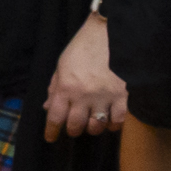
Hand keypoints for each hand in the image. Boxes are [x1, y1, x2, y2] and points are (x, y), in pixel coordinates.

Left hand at [41, 12, 123, 138]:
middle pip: (76, 126)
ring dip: (93, 128)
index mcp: (66, 87)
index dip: (51, 131)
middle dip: (73, 130)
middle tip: (74, 127)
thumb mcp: (62, 65)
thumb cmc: (83, 47)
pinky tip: (110, 121)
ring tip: (92, 122)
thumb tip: (48, 107)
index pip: (55, 117)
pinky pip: (118, 120)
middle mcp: (83, 95)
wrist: (111, 33)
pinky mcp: (123, 95)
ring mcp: (104, 96)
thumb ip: (55, 88)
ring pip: (96, 126)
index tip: (50, 138)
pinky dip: (113, 124)